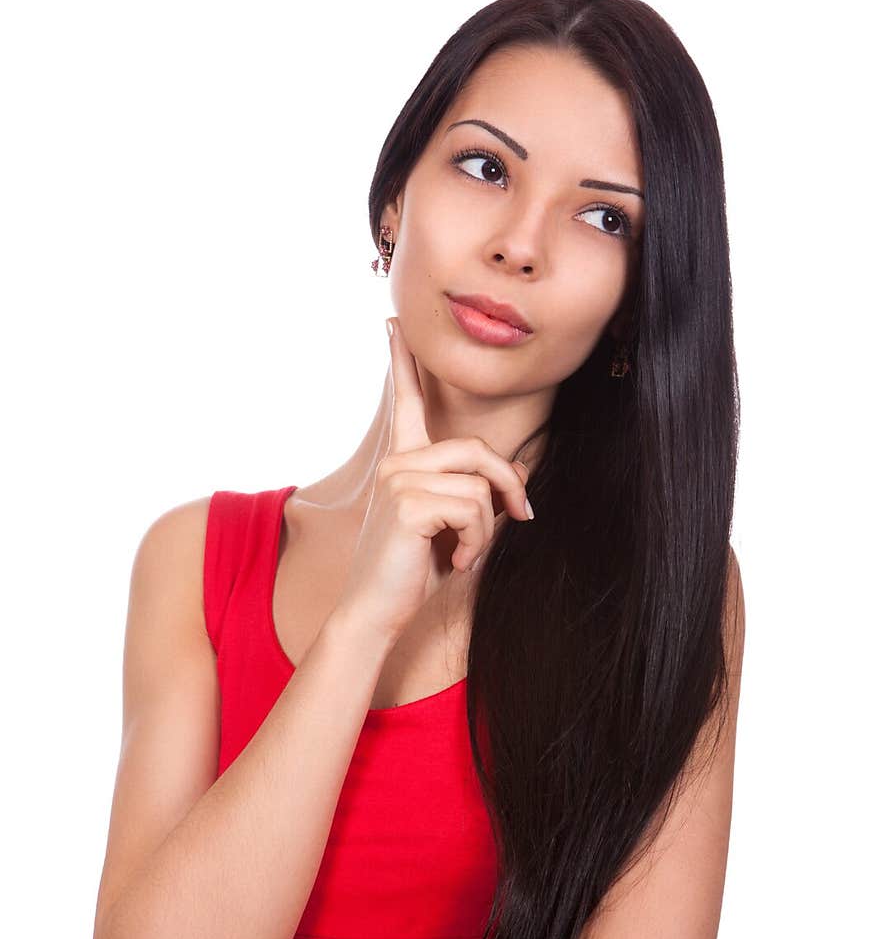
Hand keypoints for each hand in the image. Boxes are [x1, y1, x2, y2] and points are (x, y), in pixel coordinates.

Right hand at [335, 315, 532, 639]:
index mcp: (401, 463)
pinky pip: (473, 509)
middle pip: (477, 450)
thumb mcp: (452, 527)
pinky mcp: (408, 504)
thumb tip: (520, 470)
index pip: (404, 402)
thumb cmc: (412, 573)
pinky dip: (476, 542)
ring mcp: (398, 479)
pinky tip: (452, 562)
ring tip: (463, 555)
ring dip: (486, 530)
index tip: (392, 325)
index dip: (402, 363)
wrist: (376, 612)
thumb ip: (477, 494)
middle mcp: (396, 463)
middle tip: (522, 518)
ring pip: (480, 486)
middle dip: (510, 485)